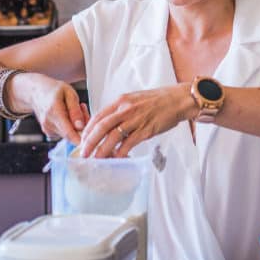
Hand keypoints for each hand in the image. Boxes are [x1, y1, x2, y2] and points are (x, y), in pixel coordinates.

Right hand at [22, 74, 89, 144]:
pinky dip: (69, 126)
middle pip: (72, 134)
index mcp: (54, 112)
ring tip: (74, 109)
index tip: (91, 136)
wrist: (36, 92)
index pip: (69, 133)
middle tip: (82, 108)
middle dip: (82, 125)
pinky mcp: (48, 133)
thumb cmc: (53, 90)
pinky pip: (64, 133)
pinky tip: (68, 115)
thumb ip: (75, 110)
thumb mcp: (69, 93)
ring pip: (69, 134)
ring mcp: (47, 129)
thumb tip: (81, 127)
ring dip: (76, 125)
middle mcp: (49, 123)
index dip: (81, 139)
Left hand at [78, 84, 193, 157]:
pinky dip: (121, 152)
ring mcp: (136, 119)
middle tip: (84, 154)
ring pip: (113, 137)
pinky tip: (117, 158)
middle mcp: (126, 109)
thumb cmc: (157, 100)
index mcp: (121, 101)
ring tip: (96, 160)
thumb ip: (121, 110)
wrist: (177, 100)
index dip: (88, 130)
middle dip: (90, 142)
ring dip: (102, 150)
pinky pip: (129, 143)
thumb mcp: (134, 100)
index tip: (82, 141)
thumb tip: (108, 125)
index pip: (98, 116)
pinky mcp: (146, 130)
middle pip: (101, 127)